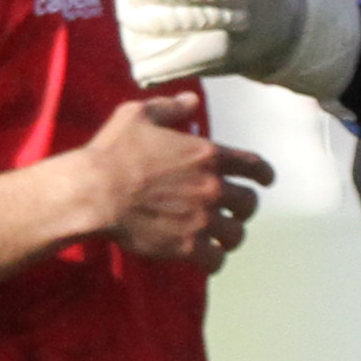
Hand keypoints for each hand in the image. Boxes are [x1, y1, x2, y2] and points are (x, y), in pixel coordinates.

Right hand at [69, 89, 267, 269]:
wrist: (95, 192)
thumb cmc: (113, 152)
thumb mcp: (138, 115)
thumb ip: (170, 107)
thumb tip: (191, 100)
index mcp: (206, 154)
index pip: (252, 165)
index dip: (263, 174)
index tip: (266, 181)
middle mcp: (212, 186)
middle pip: (249, 203)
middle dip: (243, 208)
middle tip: (233, 213)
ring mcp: (203, 217)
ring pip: (237, 234)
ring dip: (230, 236)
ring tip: (221, 239)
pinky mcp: (188, 245)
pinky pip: (216, 260)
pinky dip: (214, 260)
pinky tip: (206, 259)